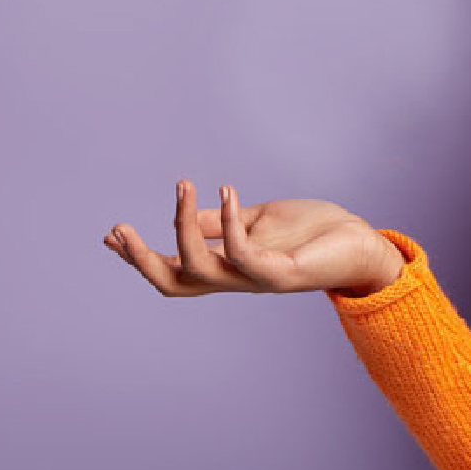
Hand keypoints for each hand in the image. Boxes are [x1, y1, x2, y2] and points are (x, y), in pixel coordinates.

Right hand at [102, 179, 403, 296]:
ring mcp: (257, 278)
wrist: (361, 245)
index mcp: (227, 267)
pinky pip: (242, 254)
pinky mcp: (281, 273)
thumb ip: (223, 223)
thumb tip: (186, 215)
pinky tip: (225, 190)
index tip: (109, 234)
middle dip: (140, 259)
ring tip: (183, 187)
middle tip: (117, 228)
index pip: (172, 268)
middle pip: (173, 282)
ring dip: (182, 228)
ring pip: (199, 269)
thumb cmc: (314, 233)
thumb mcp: (258, 221)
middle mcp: (236, 278)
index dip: (138, 256)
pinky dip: (227, 222)